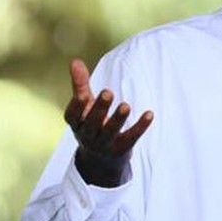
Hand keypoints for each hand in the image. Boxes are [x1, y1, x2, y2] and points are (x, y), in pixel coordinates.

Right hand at [63, 59, 153, 186]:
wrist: (100, 160)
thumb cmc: (90, 123)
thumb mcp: (84, 106)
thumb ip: (80, 84)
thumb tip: (75, 60)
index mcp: (76, 123)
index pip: (72, 116)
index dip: (77, 107)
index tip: (83, 95)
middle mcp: (87, 135)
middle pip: (92, 123)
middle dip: (100, 109)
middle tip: (108, 92)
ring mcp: (104, 144)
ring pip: (110, 132)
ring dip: (118, 119)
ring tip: (126, 105)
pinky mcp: (121, 149)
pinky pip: (131, 138)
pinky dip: (140, 127)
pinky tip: (149, 114)